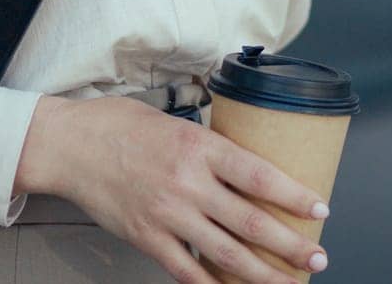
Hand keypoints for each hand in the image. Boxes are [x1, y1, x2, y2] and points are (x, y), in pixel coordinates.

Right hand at [44, 95, 332, 283]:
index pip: (259, 174)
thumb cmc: (121, 125)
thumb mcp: (177, 123)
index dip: (293, 196)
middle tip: (318, 258)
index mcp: (200, 147)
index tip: (320, 209)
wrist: (70, 145)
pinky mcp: (146, 237)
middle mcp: (188, 183)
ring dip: (263, 273)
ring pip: (226, 253)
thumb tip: (246, 169)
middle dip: (290, 245)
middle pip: (251, 221)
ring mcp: (167, 214)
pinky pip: (187, 270)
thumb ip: (210, 149)